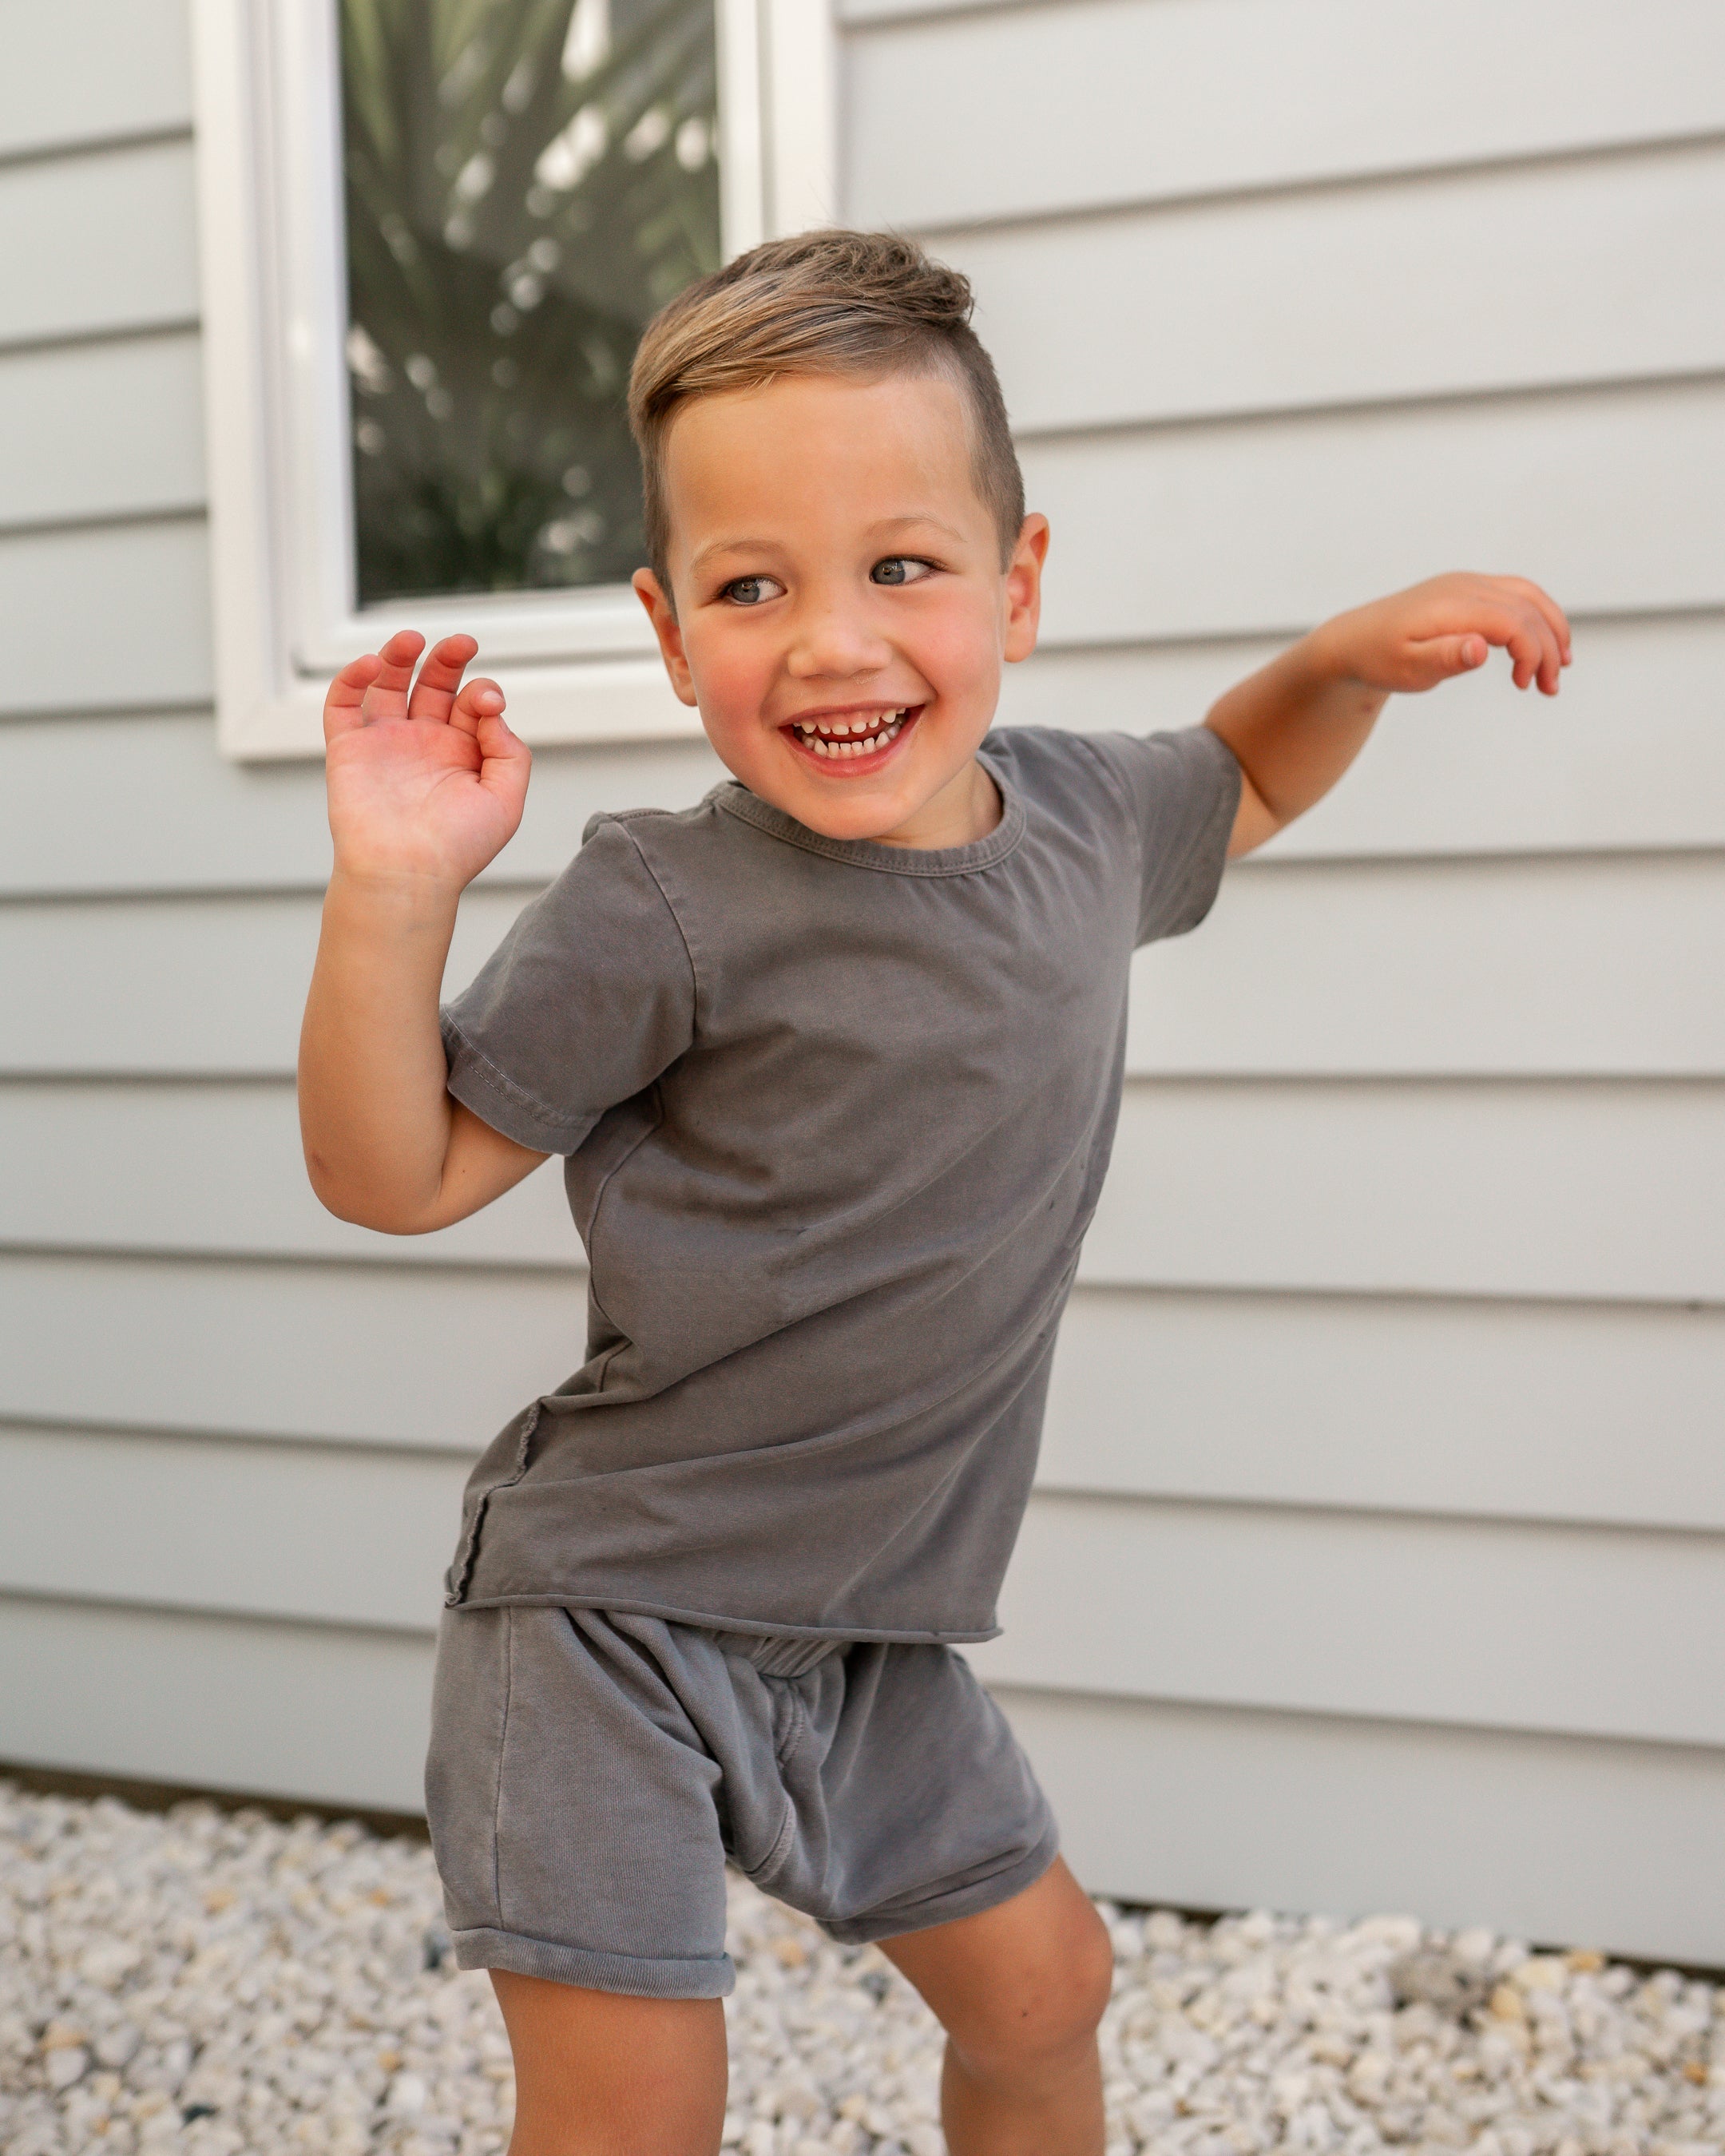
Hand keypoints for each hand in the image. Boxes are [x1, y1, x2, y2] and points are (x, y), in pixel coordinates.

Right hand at [322, 630, 529, 889]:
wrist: (407, 874)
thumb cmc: (457, 848)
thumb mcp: (506, 800)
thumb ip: (510, 751)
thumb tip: (490, 710)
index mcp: (462, 754)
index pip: (473, 704)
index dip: (484, 694)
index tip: (487, 704)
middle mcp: (423, 744)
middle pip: (433, 685)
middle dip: (448, 660)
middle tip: (463, 642)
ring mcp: (384, 743)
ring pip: (388, 685)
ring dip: (399, 656)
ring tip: (413, 638)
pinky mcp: (348, 749)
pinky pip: (343, 704)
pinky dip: (352, 678)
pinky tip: (373, 664)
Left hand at [1311, 572, 1571, 697]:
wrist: (1355, 640)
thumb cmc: (1379, 658)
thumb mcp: (1407, 668)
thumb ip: (1445, 658)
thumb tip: (1481, 648)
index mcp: (1452, 606)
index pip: (1512, 620)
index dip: (1531, 651)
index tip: (1525, 685)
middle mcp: (1465, 586)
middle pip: (1527, 607)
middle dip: (1547, 648)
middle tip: (1549, 688)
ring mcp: (1468, 584)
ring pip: (1527, 596)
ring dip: (1550, 629)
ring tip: (1557, 668)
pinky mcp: (1469, 590)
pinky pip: (1515, 596)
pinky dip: (1535, 619)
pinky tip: (1540, 647)